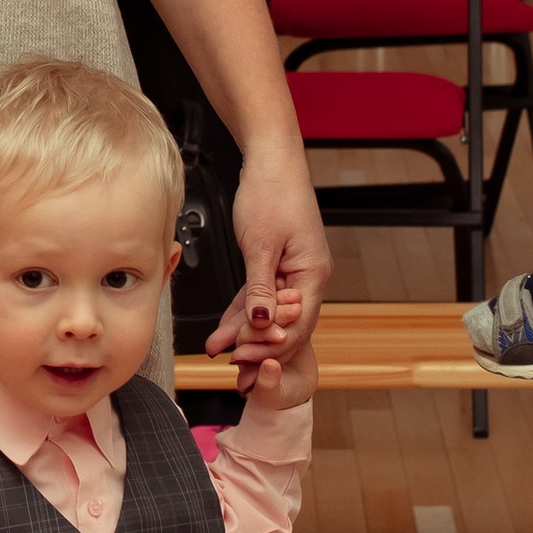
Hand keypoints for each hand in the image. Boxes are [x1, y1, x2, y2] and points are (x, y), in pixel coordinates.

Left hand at [206, 143, 330, 392]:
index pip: (297, 326)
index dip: (271, 348)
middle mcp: (308, 276)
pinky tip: (226, 328)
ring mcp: (294, 270)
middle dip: (257, 348)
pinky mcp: (279, 263)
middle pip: (284, 324)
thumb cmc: (271, 193)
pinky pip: (261, 295)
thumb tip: (260, 323)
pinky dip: (244, 310)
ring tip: (219, 351)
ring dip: (246, 332)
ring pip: (270, 312)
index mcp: (313, 274)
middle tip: (233, 371)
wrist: (271, 160)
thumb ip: (260, 288)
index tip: (244, 363)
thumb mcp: (260, 245)